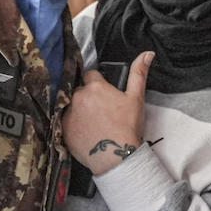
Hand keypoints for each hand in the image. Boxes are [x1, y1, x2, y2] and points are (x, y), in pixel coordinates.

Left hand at [62, 51, 153, 174]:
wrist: (116, 157)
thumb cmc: (127, 127)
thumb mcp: (136, 98)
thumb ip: (139, 73)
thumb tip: (147, 53)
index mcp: (94, 87)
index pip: (91, 75)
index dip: (99, 83)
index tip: (105, 94)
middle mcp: (78, 97)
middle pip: (80, 90)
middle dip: (88, 96)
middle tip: (102, 111)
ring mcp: (68, 113)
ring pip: (72, 104)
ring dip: (80, 109)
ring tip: (94, 123)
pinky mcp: (63, 129)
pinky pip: (66, 120)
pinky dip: (73, 123)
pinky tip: (86, 131)